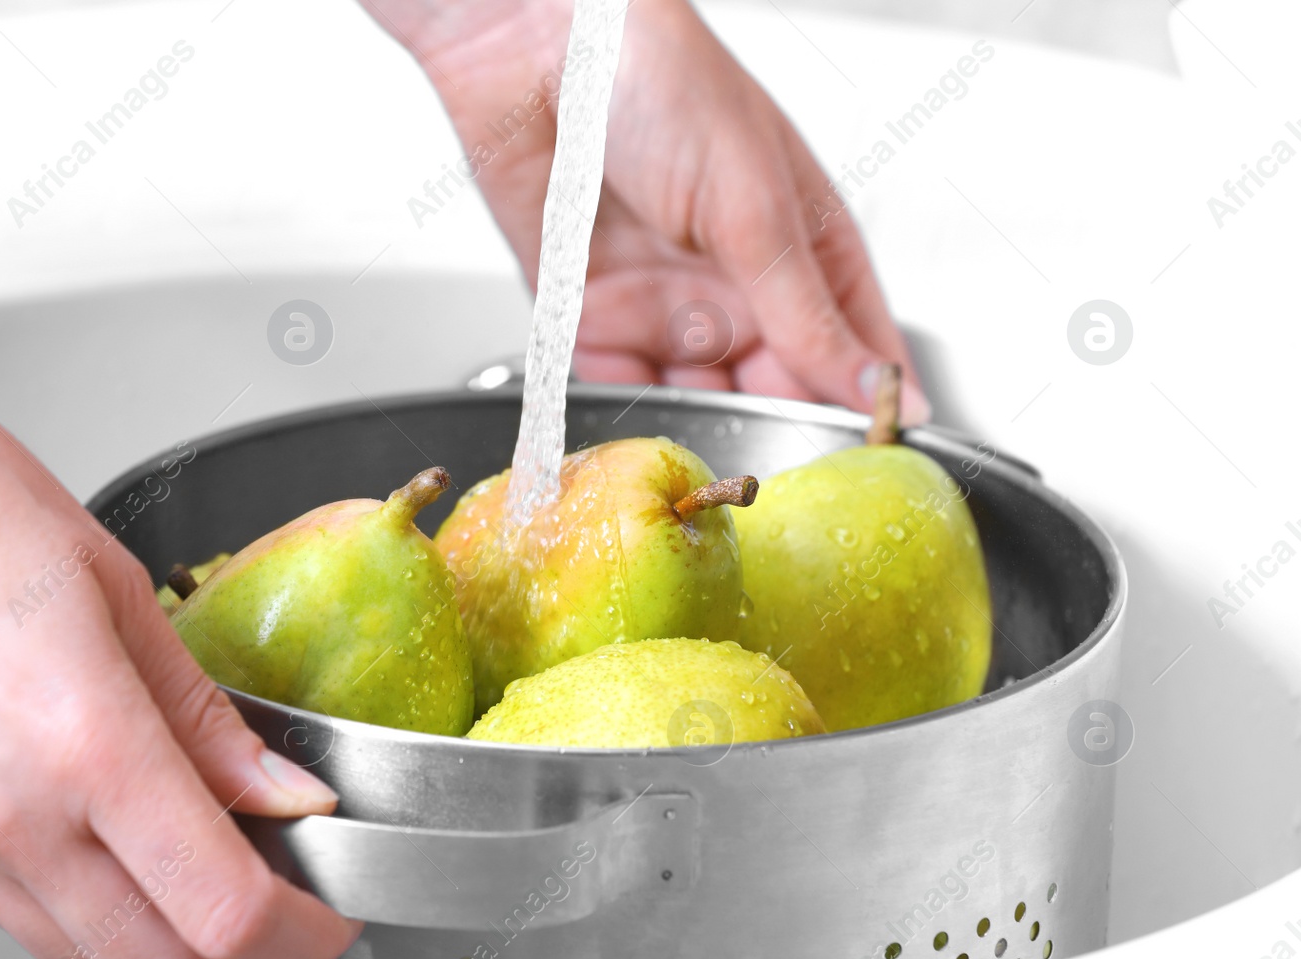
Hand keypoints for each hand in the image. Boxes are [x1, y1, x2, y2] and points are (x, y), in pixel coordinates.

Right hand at [0, 242, 358, 958]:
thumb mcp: (117, 586)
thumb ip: (205, 716)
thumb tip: (280, 789)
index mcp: (82, 739)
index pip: (222, 906)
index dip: (302, 928)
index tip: (328, 909)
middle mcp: (6, 813)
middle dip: (235, 941)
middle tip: (269, 878)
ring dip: (151, 931)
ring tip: (180, 847)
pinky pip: (8, 917)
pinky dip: (74, 902)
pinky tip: (93, 827)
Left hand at [366, 0, 928, 421]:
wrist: (529, 43)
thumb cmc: (658, 79)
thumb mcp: (755, 204)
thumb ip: (806, 311)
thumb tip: (876, 386)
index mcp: (802, 246)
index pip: (852, 351)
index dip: (861, 410)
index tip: (866, 466)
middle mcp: (735, 282)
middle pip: (771, 389)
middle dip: (770, 428)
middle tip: (770, 468)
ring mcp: (662, 301)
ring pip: (694, 399)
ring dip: (696, 426)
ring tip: (701, 454)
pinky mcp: (588, 314)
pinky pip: (613, 386)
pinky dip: (622, 413)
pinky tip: (636, 435)